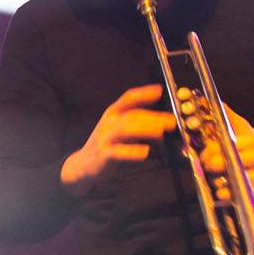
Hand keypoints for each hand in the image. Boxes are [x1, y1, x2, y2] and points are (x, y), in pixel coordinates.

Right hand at [60, 83, 176, 190]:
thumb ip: (137, 125)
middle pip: (131, 115)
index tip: (159, 91)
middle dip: (152, 117)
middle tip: (170, 122)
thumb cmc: (107, 144)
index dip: (143, 93)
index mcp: (113, 113)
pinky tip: (145, 152)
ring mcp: (105, 138)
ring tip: (160, 132)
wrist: (83, 164)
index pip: (128, 98)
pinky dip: (133, 151)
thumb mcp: (119, 129)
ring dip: (145, 129)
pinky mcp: (104, 154)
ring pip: (125, 129)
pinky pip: (119, 152)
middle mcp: (109, 123)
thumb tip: (162, 124)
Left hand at [193, 95, 253, 200]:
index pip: (223, 146)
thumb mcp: (246, 129)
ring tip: (214, 176)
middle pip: (223, 163)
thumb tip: (214, 102)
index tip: (204, 153)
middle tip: (206, 166)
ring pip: (227, 181)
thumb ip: (229, 117)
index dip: (209, 151)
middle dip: (209, 165)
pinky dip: (224, 194)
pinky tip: (221, 189)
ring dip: (215, 180)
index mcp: (252, 142)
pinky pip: (235, 195)